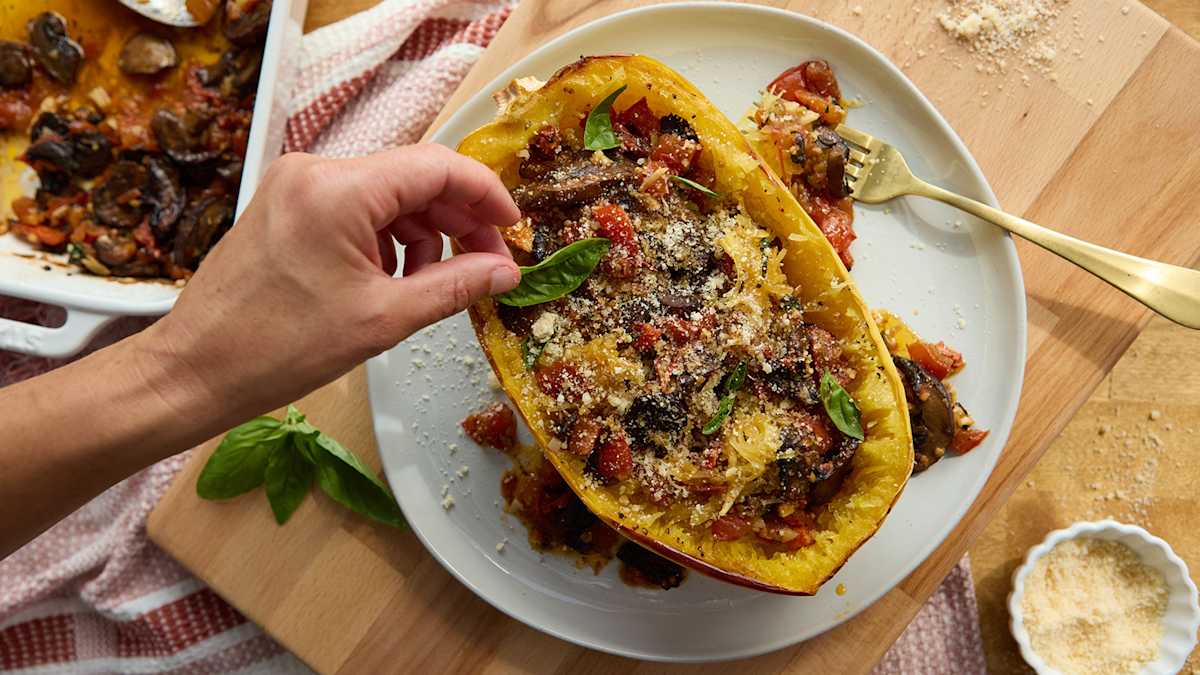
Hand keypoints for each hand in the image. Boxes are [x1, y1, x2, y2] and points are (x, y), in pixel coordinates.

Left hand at [137, 144, 520, 420]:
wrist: (195, 370)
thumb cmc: (280, 349)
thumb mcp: (383, 319)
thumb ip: (455, 287)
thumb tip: (506, 272)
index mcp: (339, 189)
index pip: (438, 166)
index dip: (486, 195)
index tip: (514, 231)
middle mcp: (315, 170)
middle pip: (413, 177)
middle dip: (458, 219)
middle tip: (488, 265)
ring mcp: (296, 185)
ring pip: (387, 193)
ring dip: (424, 231)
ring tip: (435, 281)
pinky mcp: (285, 205)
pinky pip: (355, 207)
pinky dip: (387, 236)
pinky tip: (394, 277)